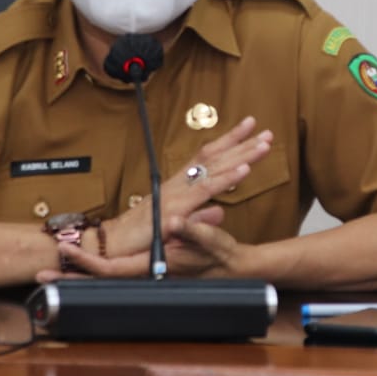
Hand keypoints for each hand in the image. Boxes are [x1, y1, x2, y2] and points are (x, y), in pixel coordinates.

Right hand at [33, 116, 271, 281]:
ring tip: (264, 145)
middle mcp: (179, 184)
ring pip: (215, 168)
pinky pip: (205, 189)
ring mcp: (178, 194)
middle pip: (214, 156)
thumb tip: (220, 210)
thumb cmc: (139, 236)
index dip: (228, 142)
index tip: (249, 129)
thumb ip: (199, 216)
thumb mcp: (175, 224)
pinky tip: (244, 170)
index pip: (207, 157)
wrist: (110, 245)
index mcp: (178, 185)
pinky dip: (226, 178)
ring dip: (241, 155)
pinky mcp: (176, 208)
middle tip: (266, 131)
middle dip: (241, 142)